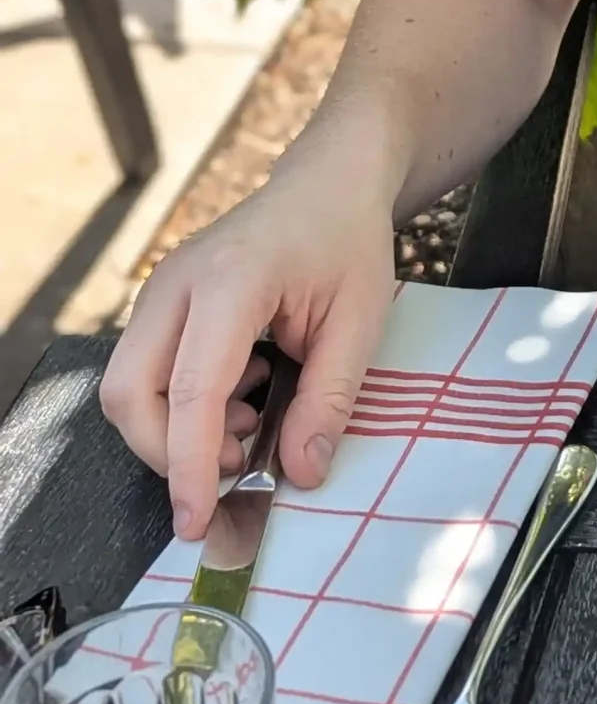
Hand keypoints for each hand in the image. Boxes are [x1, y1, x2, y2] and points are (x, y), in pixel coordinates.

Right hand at [100, 149, 396, 542]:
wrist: (328, 182)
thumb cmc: (348, 242)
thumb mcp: (360, 322)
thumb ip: (329, 400)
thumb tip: (299, 474)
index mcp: (231, 280)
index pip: (191, 389)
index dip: (189, 465)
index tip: (197, 521)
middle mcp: (177, 282)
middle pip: (129, 393)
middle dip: (168, 454)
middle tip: (236, 467)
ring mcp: (160, 289)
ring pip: (129, 387)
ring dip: (178, 430)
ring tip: (250, 422)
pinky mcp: (160, 303)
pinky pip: (147, 372)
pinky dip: (182, 405)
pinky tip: (240, 393)